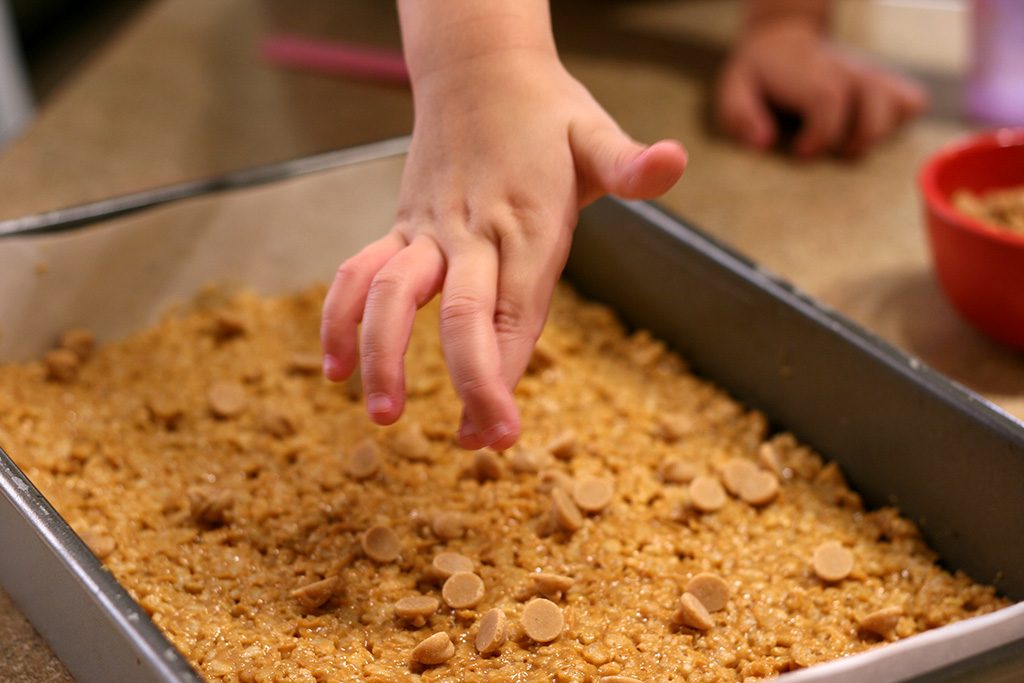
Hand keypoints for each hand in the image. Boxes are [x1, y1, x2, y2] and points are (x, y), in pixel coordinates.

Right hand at [321, 49, 685, 449]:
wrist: (477, 68)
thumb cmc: (546, 112)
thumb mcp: (595, 134)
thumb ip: (628, 163)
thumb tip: (675, 159)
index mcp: (525, 223)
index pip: (515, 312)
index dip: (506, 372)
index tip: (504, 432)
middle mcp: (472, 232)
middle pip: (461, 314)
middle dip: (467, 380)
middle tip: (474, 443)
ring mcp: (429, 230)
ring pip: (390, 293)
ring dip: (381, 354)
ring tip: (383, 417)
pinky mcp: (400, 227)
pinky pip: (358, 272)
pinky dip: (339, 318)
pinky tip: (334, 368)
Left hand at [716, 18, 926, 157]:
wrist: (783, 37)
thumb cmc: (759, 72)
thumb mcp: (736, 88)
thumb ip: (742, 115)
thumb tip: (763, 144)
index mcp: (811, 76)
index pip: (828, 101)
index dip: (819, 135)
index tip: (802, 152)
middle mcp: (847, 74)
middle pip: (875, 106)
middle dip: (856, 139)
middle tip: (830, 148)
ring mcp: (868, 77)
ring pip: (900, 105)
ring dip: (881, 133)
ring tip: (852, 143)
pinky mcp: (882, 83)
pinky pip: (911, 102)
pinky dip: (900, 119)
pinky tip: (875, 128)